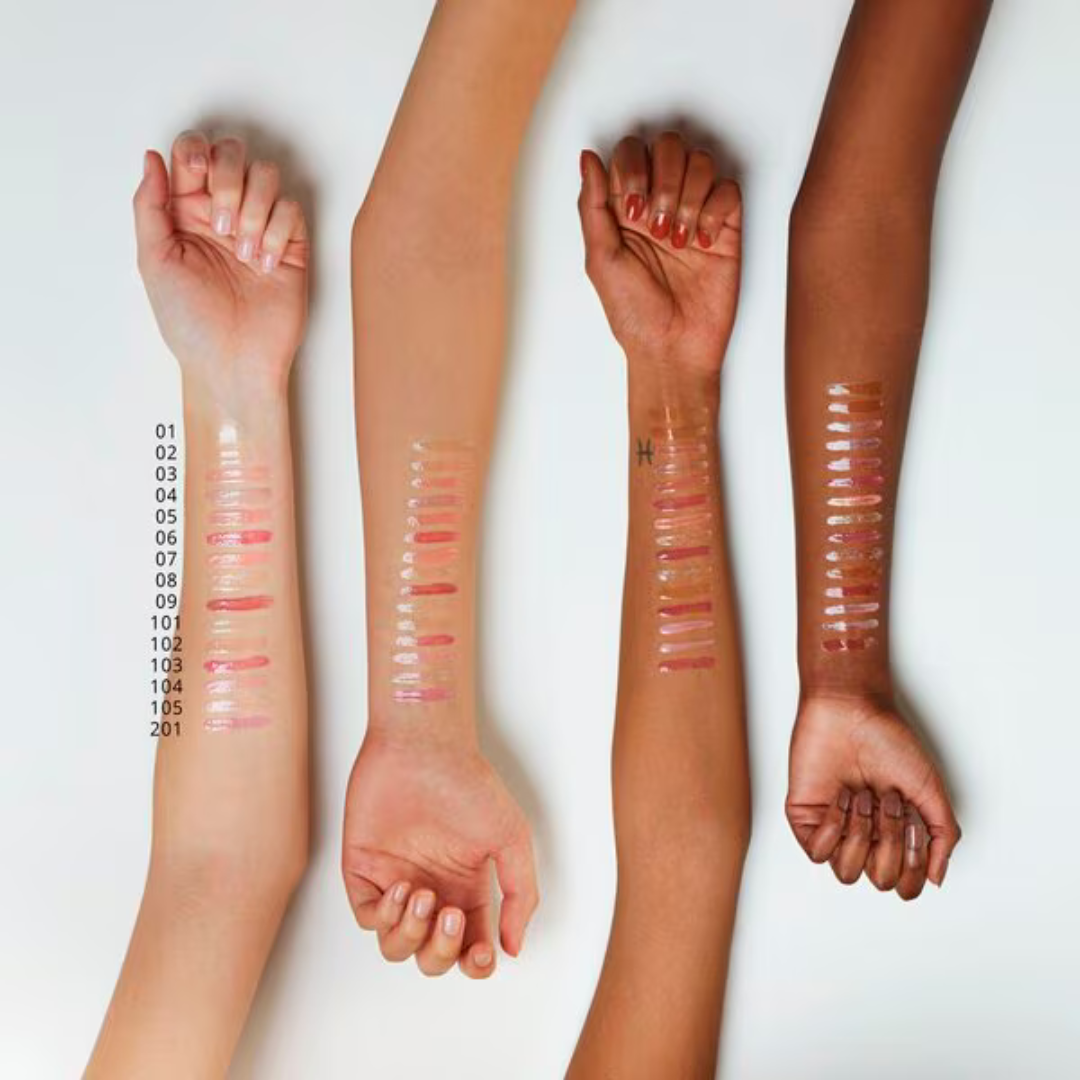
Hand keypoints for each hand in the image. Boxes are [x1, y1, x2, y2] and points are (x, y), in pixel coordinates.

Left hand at [133, 131, 308, 386]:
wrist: (233, 362)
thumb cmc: (191, 324)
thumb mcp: (153, 262)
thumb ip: (148, 206)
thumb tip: (151, 158)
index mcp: (185, 213)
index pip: (192, 154)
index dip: (196, 152)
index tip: (196, 177)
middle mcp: (224, 213)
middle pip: (232, 153)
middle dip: (228, 178)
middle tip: (222, 222)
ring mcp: (259, 227)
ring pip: (266, 174)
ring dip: (254, 209)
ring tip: (245, 252)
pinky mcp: (291, 246)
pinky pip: (291, 209)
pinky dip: (277, 232)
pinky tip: (266, 264)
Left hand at [342, 731, 538, 977]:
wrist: (423, 749)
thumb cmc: (467, 783)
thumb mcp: (510, 837)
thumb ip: (519, 894)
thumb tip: (515, 946)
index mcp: (467, 886)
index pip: (470, 946)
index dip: (475, 963)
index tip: (482, 952)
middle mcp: (432, 890)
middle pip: (432, 956)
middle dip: (442, 950)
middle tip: (450, 915)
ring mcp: (396, 881)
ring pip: (396, 946)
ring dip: (411, 934)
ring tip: (423, 896)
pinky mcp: (364, 871)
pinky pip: (368, 918)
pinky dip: (384, 915)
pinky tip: (400, 887)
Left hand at [578, 132, 741, 377]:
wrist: (672, 349)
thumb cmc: (634, 315)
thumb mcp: (600, 260)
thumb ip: (592, 205)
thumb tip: (587, 157)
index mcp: (625, 208)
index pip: (631, 152)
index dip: (632, 168)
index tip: (632, 210)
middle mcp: (660, 203)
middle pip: (668, 146)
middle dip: (663, 180)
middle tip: (657, 226)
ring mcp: (694, 213)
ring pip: (700, 161)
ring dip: (688, 196)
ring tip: (679, 240)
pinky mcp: (724, 228)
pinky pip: (728, 190)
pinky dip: (714, 210)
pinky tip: (702, 243)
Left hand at [786, 693, 960, 898]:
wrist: (852, 711)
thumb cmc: (888, 742)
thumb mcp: (929, 790)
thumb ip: (942, 836)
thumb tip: (936, 878)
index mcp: (893, 836)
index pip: (904, 885)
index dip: (912, 865)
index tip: (914, 824)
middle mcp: (864, 837)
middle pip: (880, 880)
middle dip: (890, 841)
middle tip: (889, 800)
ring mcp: (833, 829)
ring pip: (847, 872)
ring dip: (861, 834)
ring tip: (863, 796)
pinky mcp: (805, 818)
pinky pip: (817, 853)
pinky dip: (834, 828)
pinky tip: (841, 798)